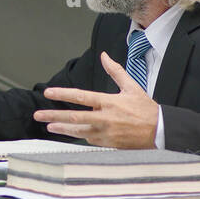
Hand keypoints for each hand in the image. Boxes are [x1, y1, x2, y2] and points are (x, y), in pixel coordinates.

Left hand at [32, 52, 157, 147]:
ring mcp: (106, 132)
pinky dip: (80, 135)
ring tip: (49, 126)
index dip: (62, 94)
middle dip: (54, 115)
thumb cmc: (146, 109)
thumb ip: (115, 71)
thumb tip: (104, 56)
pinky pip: (89, 139)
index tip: (48, 93)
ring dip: (62, 128)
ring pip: (78, 130)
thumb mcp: (131, 87)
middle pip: (74, 116)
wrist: (160, 131)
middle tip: (39, 115)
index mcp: (109, 102)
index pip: (81, 96)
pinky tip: (71, 132)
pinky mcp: (108, 143)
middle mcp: (105, 117)